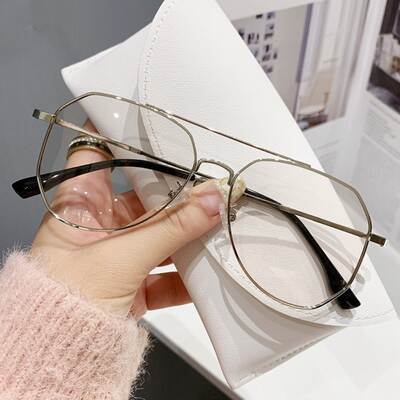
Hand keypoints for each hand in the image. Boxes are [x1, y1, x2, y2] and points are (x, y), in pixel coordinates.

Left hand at [31, 121, 222, 316]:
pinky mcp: (133, 280)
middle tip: (208, 178)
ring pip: (158, 232)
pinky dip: (185, 272)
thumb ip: (172, 228)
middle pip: (141, 195)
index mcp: (81, 204)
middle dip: (174, 191)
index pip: (95, 153)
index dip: (119, 134)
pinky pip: (164, 269)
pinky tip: (209, 270)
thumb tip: (214, 197)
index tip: (155, 123)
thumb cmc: (69, 298)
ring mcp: (118, 252)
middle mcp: (99, 224)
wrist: (62, 356)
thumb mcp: (123, 257)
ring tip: (219, 221)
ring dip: (186, 232)